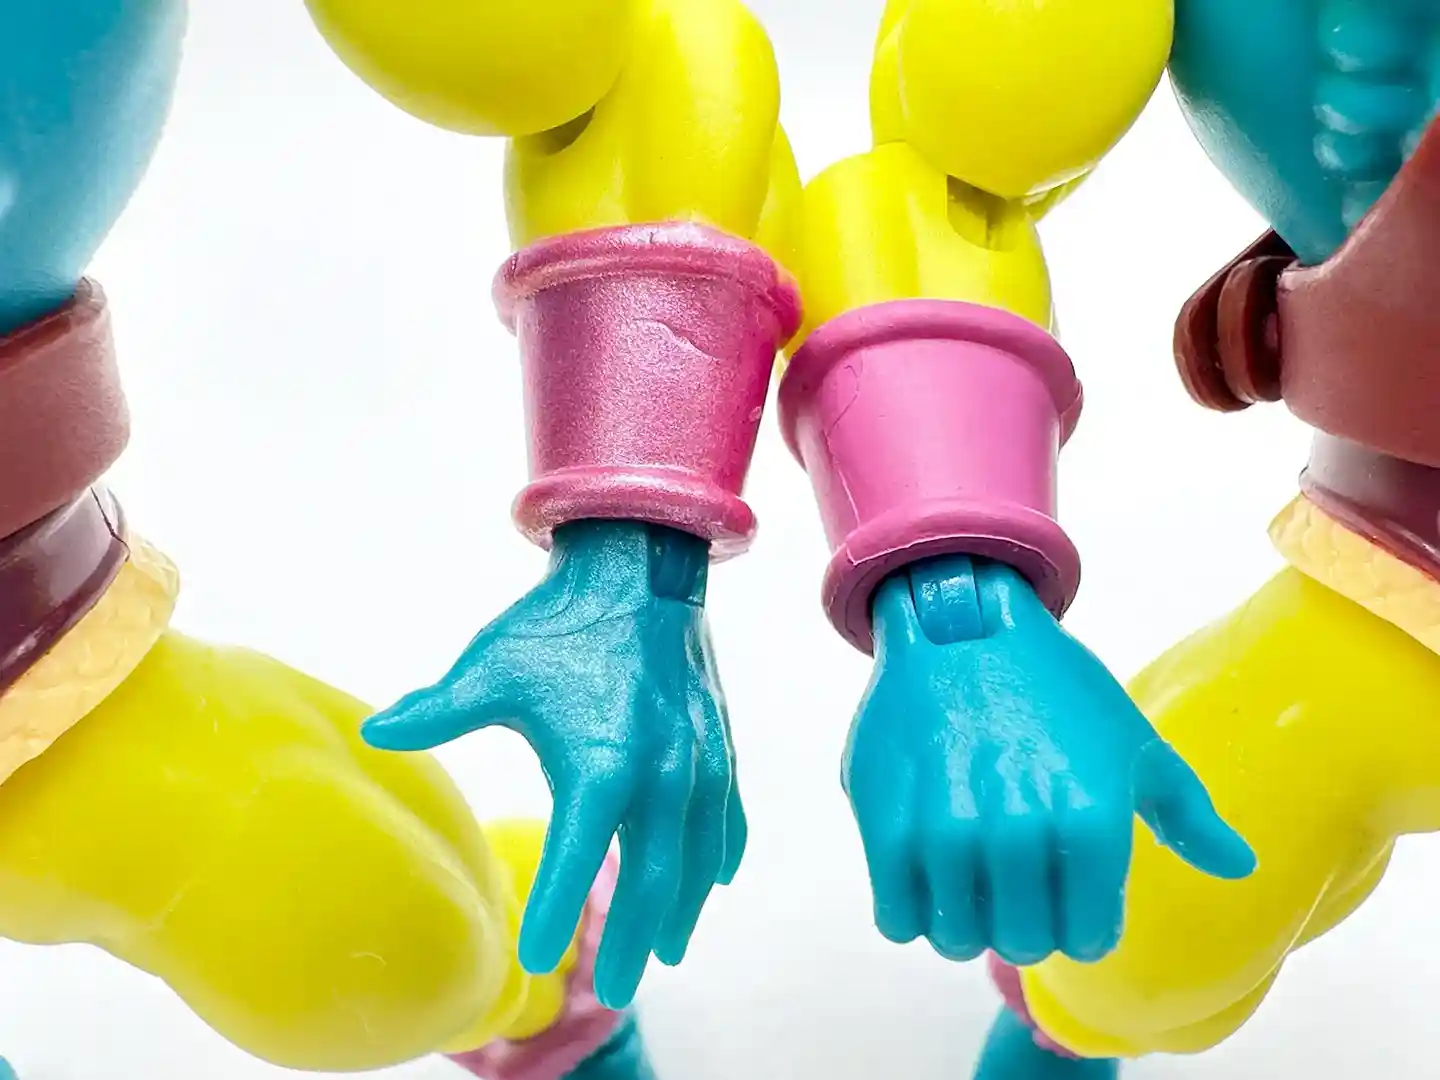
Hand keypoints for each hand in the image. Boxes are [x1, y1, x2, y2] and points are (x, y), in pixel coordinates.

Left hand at [362, 520, 745, 1007]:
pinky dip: (719, 854)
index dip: (555, 911)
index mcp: (601, 762)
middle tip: (612, 990)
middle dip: (631, 939)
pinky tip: (713, 880)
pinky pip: (727, 815)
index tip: (534, 958)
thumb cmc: (563, 619)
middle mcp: (660, 772)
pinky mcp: (718, 742)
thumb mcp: (493, 667)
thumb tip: (376, 733)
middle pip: (652, 879)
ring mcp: (698, 760)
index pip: (578, 858)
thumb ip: (439, 711)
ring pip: (697, 858)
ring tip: (665, 952)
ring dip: (682, 909)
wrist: (640, 561)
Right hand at [844, 555, 1254, 965]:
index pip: (1086, 938)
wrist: (960, 627)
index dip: (1078, 926)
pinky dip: (908, 914)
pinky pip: (896, 917)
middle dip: (1021, 926)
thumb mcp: (1134, 742)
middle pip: (1020, 943)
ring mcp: (946, 826)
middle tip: (1012, 890)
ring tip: (967, 887)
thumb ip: (1187, 814)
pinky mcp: (884, 820)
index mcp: (1090, 816)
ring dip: (962, 923)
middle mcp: (1019, 826)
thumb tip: (1239, 868)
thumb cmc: (1054, 689)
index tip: (1065, 898)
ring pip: (953, 937)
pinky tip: (923, 884)